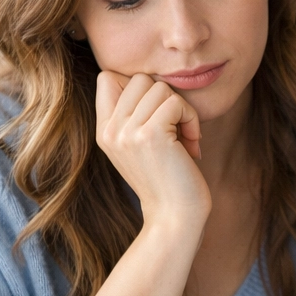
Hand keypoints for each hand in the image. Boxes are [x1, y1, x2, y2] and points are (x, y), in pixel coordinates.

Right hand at [94, 71, 210, 229]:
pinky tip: (192, 144)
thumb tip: (152, 79)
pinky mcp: (151, 134)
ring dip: (182, 110)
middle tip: (176, 129)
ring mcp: (127, 132)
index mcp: (104, 131)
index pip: (107, 77)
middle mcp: (110, 130)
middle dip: (166, 98)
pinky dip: (191, 119)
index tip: (157, 116)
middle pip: (138, 78)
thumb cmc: (168, 180)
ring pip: (159, 87)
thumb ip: (135, 115)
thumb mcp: (141, 146)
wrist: (175, 217)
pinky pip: (175, 102)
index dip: (138, 88)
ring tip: (184, 139)